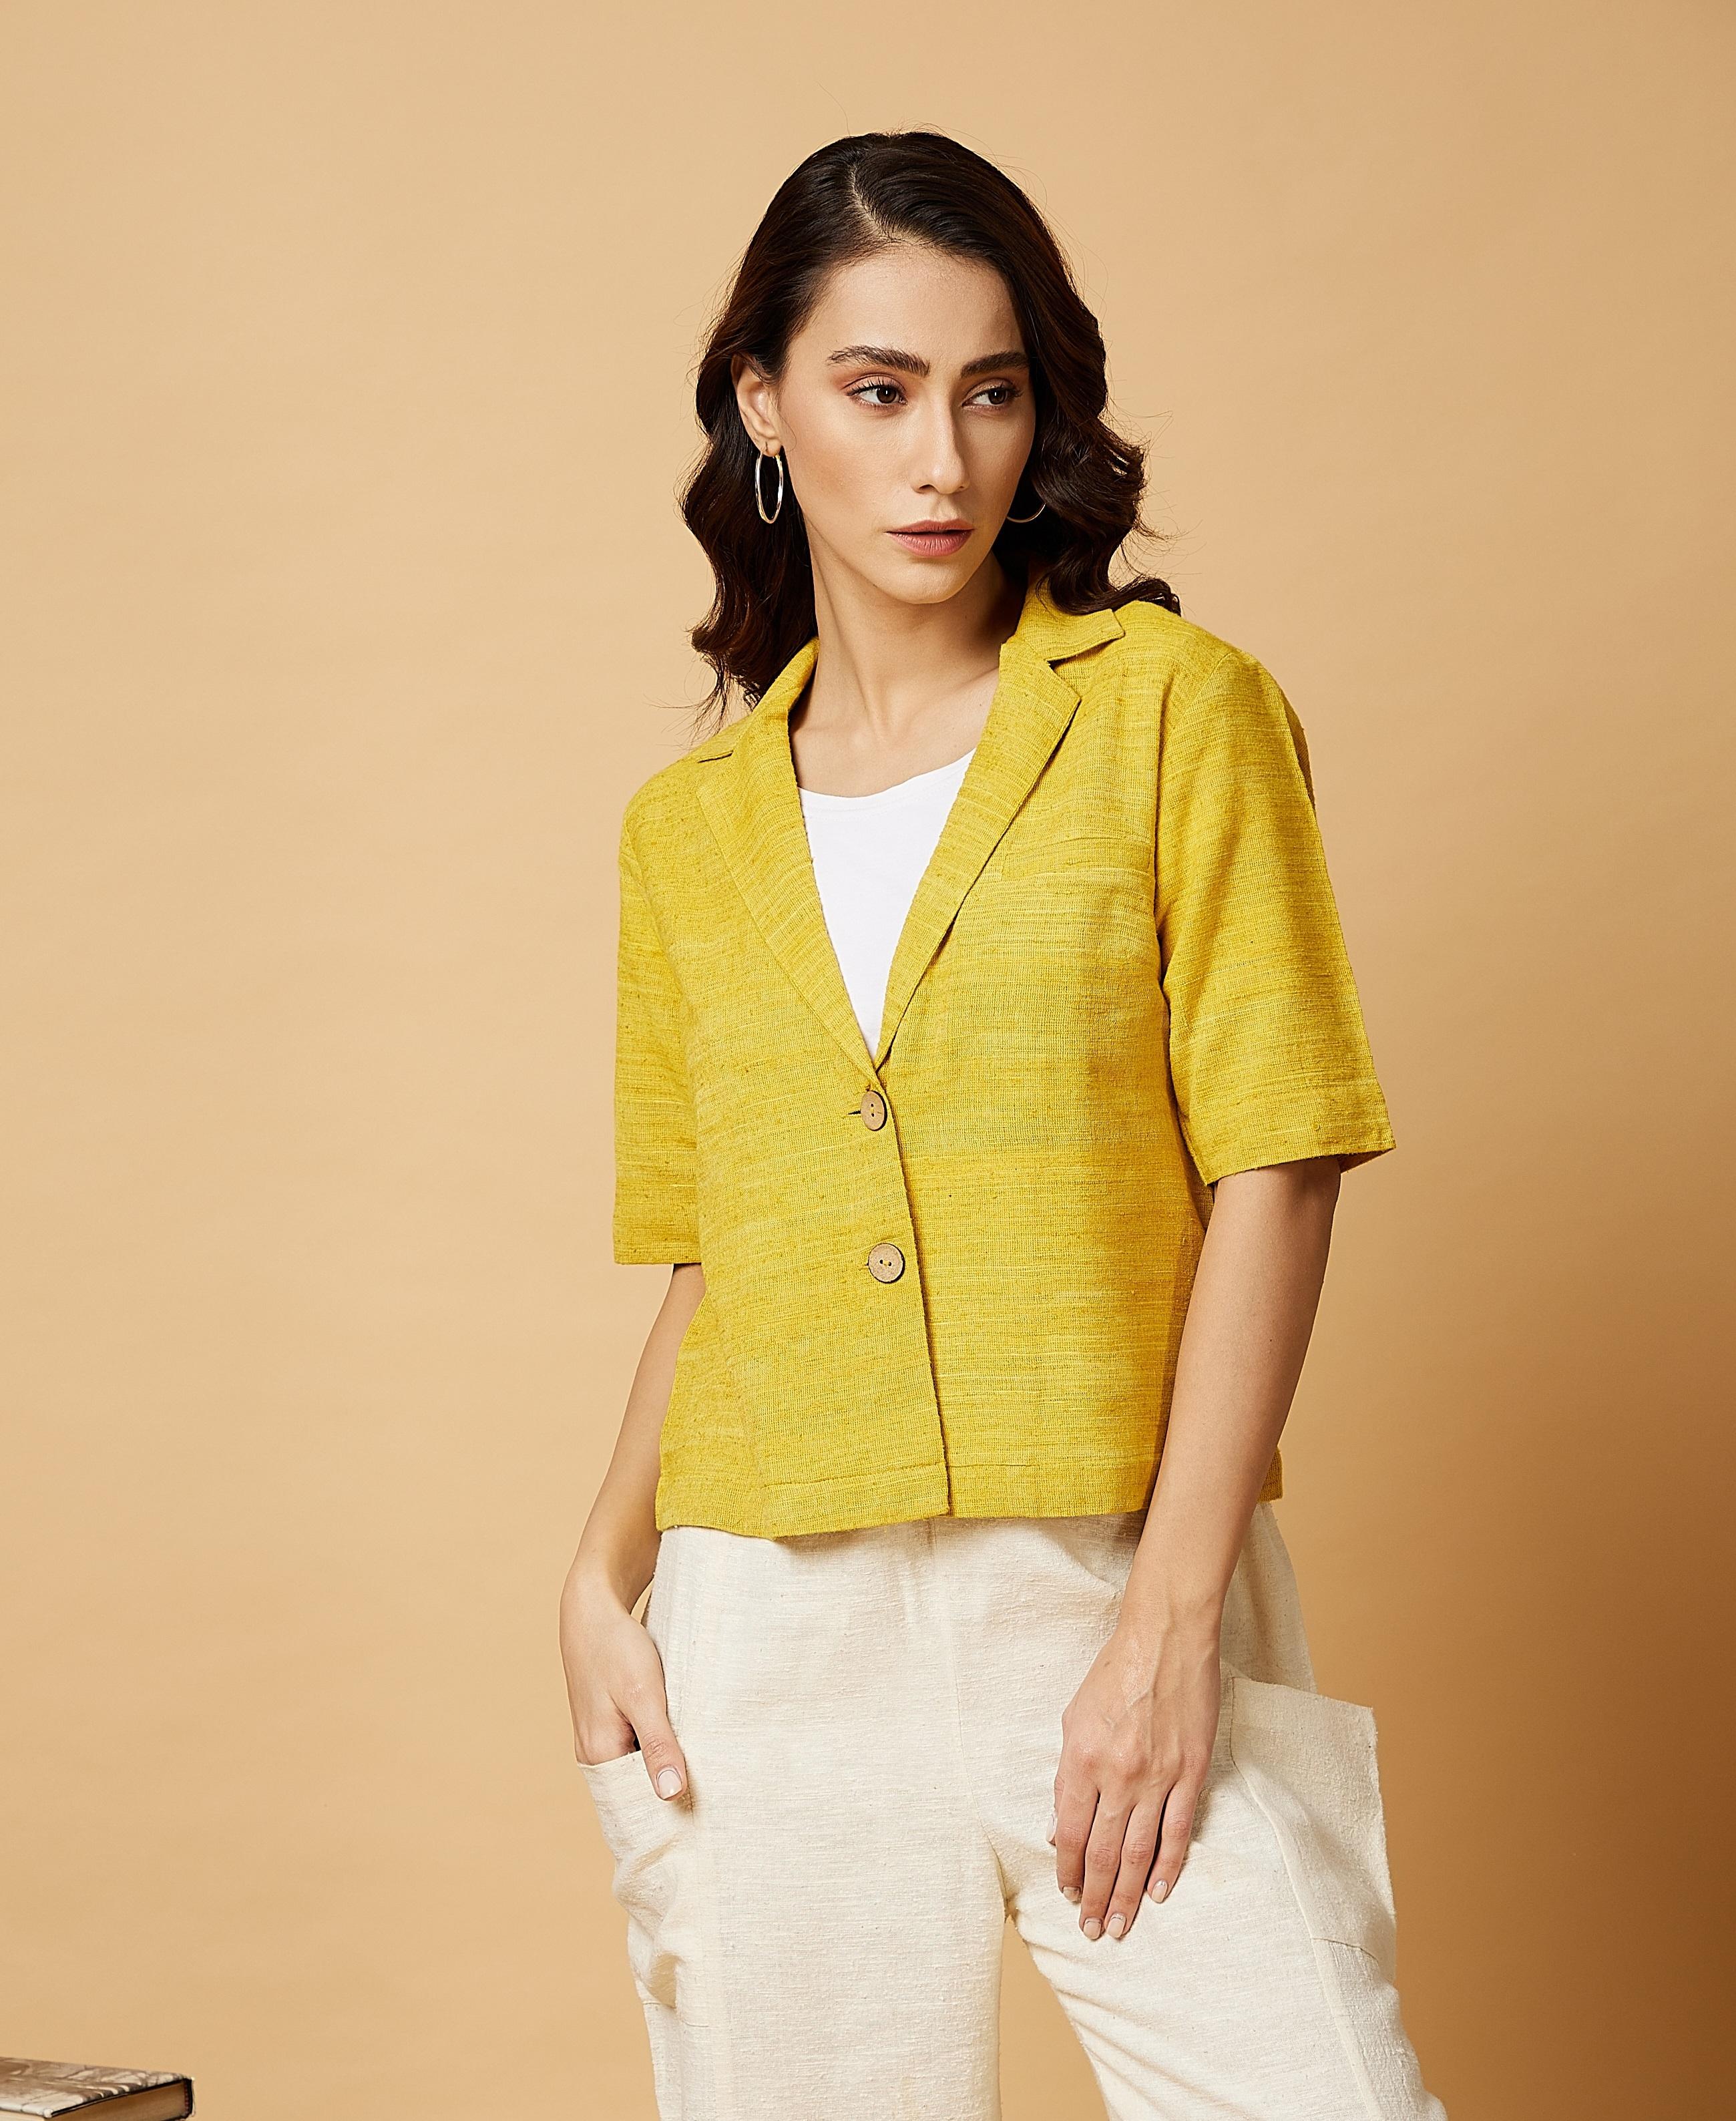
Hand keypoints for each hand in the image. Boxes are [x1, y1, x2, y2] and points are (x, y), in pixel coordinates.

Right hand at [560, 1573, 688, 1799]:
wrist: (592, 1609)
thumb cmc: (616, 1648)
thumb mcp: (644, 1695)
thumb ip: (658, 1745)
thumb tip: (671, 1795)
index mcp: (600, 1755)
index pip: (638, 1804)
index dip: (670, 1812)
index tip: (707, 1817)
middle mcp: (594, 1754)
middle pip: (638, 1789)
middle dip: (671, 1791)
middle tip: (716, 1797)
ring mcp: (599, 1738)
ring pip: (639, 1766)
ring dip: (667, 1766)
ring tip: (707, 1772)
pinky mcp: (608, 1722)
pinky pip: (636, 1747)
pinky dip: (658, 1747)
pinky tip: (684, 1741)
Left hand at [1049, 1612, 1220, 1938]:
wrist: (1165, 1639)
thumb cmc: (1114, 1673)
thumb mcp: (1073, 1718)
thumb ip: (1066, 1776)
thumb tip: (1060, 1829)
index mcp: (1081, 1759)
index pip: (1071, 1833)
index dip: (1069, 1870)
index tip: (1068, 1895)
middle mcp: (1117, 1775)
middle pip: (1103, 1852)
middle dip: (1095, 1896)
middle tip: (1092, 1930)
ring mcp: (1157, 1777)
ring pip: (1139, 1852)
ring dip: (1128, 1894)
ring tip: (1120, 1926)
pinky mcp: (1190, 1773)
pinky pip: (1177, 1831)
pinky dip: (1168, 1866)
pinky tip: (1158, 1892)